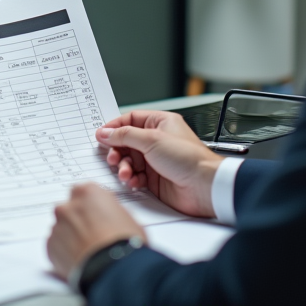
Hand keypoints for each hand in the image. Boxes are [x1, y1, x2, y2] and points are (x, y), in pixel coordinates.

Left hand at [47, 183, 145, 279]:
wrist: (112, 269)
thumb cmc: (125, 243)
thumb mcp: (128, 218)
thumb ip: (111, 210)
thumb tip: (108, 214)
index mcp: (87, 193)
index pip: (84, 192)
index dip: (92, 206)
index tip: (98, 216)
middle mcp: (68, 206)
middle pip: (69, 209)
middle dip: (78, 220)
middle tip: (92, 235)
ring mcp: (57, 226)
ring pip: (62, 228)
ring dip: (71, 237)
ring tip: (87, 251)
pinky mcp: (50, 247)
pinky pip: (56, 246)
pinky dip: (65, 252)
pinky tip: (80, 260)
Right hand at [97, 110, 222, 218]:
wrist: (203, 186)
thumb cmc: (188, 159)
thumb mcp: (152, 140)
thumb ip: (125, 135)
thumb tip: (105, 132)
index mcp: (160, 123)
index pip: (130, 119)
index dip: (115, 127)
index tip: (101, 136)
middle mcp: (157, 140)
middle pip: (126, 142)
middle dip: (117, 151)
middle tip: (113, 158)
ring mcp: (156, 159)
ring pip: (129, 161)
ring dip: (123, 167)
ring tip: (126, 173)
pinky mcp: (155, 178)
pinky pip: (135, 176)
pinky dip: (131, 179)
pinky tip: (134, 182)